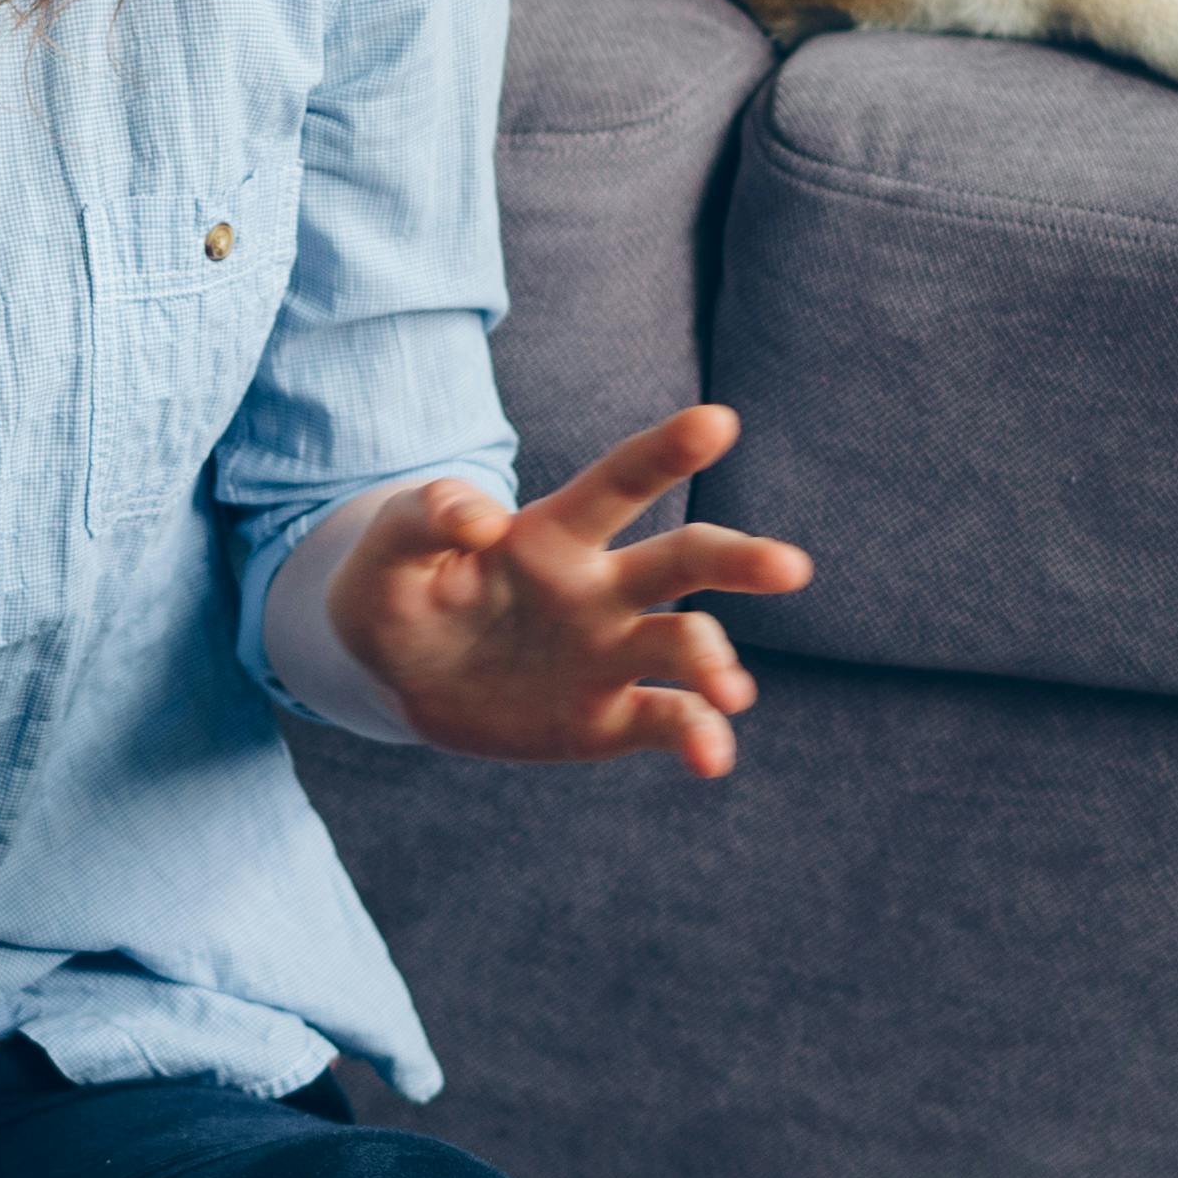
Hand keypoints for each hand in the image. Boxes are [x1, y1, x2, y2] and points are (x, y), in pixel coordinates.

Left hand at [323, 405, 814, 776]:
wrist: (397, 680)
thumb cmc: (397, 592)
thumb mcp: (388, 549)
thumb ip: (426, 516)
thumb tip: (481, 518)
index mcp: (555, 533)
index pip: (619, 482)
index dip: (665, 451)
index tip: (719, 422)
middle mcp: (601, 588)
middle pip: (683, 561)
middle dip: (738, 560)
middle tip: (789, 568)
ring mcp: (611, 653)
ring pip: (686, 647)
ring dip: (716, 665)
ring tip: (728, 692)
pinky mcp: (608, 718)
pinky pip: (668, 722)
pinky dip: (698, 737)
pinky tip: (710, 756)